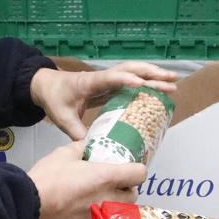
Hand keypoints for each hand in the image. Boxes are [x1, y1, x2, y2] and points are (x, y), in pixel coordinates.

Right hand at [27, 141, 146, 218]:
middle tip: (112, 182)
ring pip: (116, 211)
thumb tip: (87, 144)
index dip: (135, 170)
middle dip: (126, 189)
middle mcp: (107, 199)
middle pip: (132, 196)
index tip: (127, 169)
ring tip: (95, 195)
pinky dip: (93, 214)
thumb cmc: (48, 177)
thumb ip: (81, 148)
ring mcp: (98, 216)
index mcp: (106, 177)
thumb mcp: (64, 153)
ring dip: (112, 203)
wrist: (28, 204)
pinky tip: (78, 208)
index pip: (139, 174)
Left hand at [29, 62, 177, 139]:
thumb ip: (77, 132)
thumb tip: (93, 148)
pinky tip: (159, 88)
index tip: (141, 83)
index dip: (125, 80)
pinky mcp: (109, 84)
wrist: (46, 85)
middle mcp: (101, 77)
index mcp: (89, 82)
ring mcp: (107, 79)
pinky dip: (146, 81)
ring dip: (152, 74)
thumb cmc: (54, 99)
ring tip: (172, 80)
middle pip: (129, 70)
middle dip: (151, 74)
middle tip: (171, 80)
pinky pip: (130, 80)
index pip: (110, 78)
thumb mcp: (62, 118)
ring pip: (133, 71)